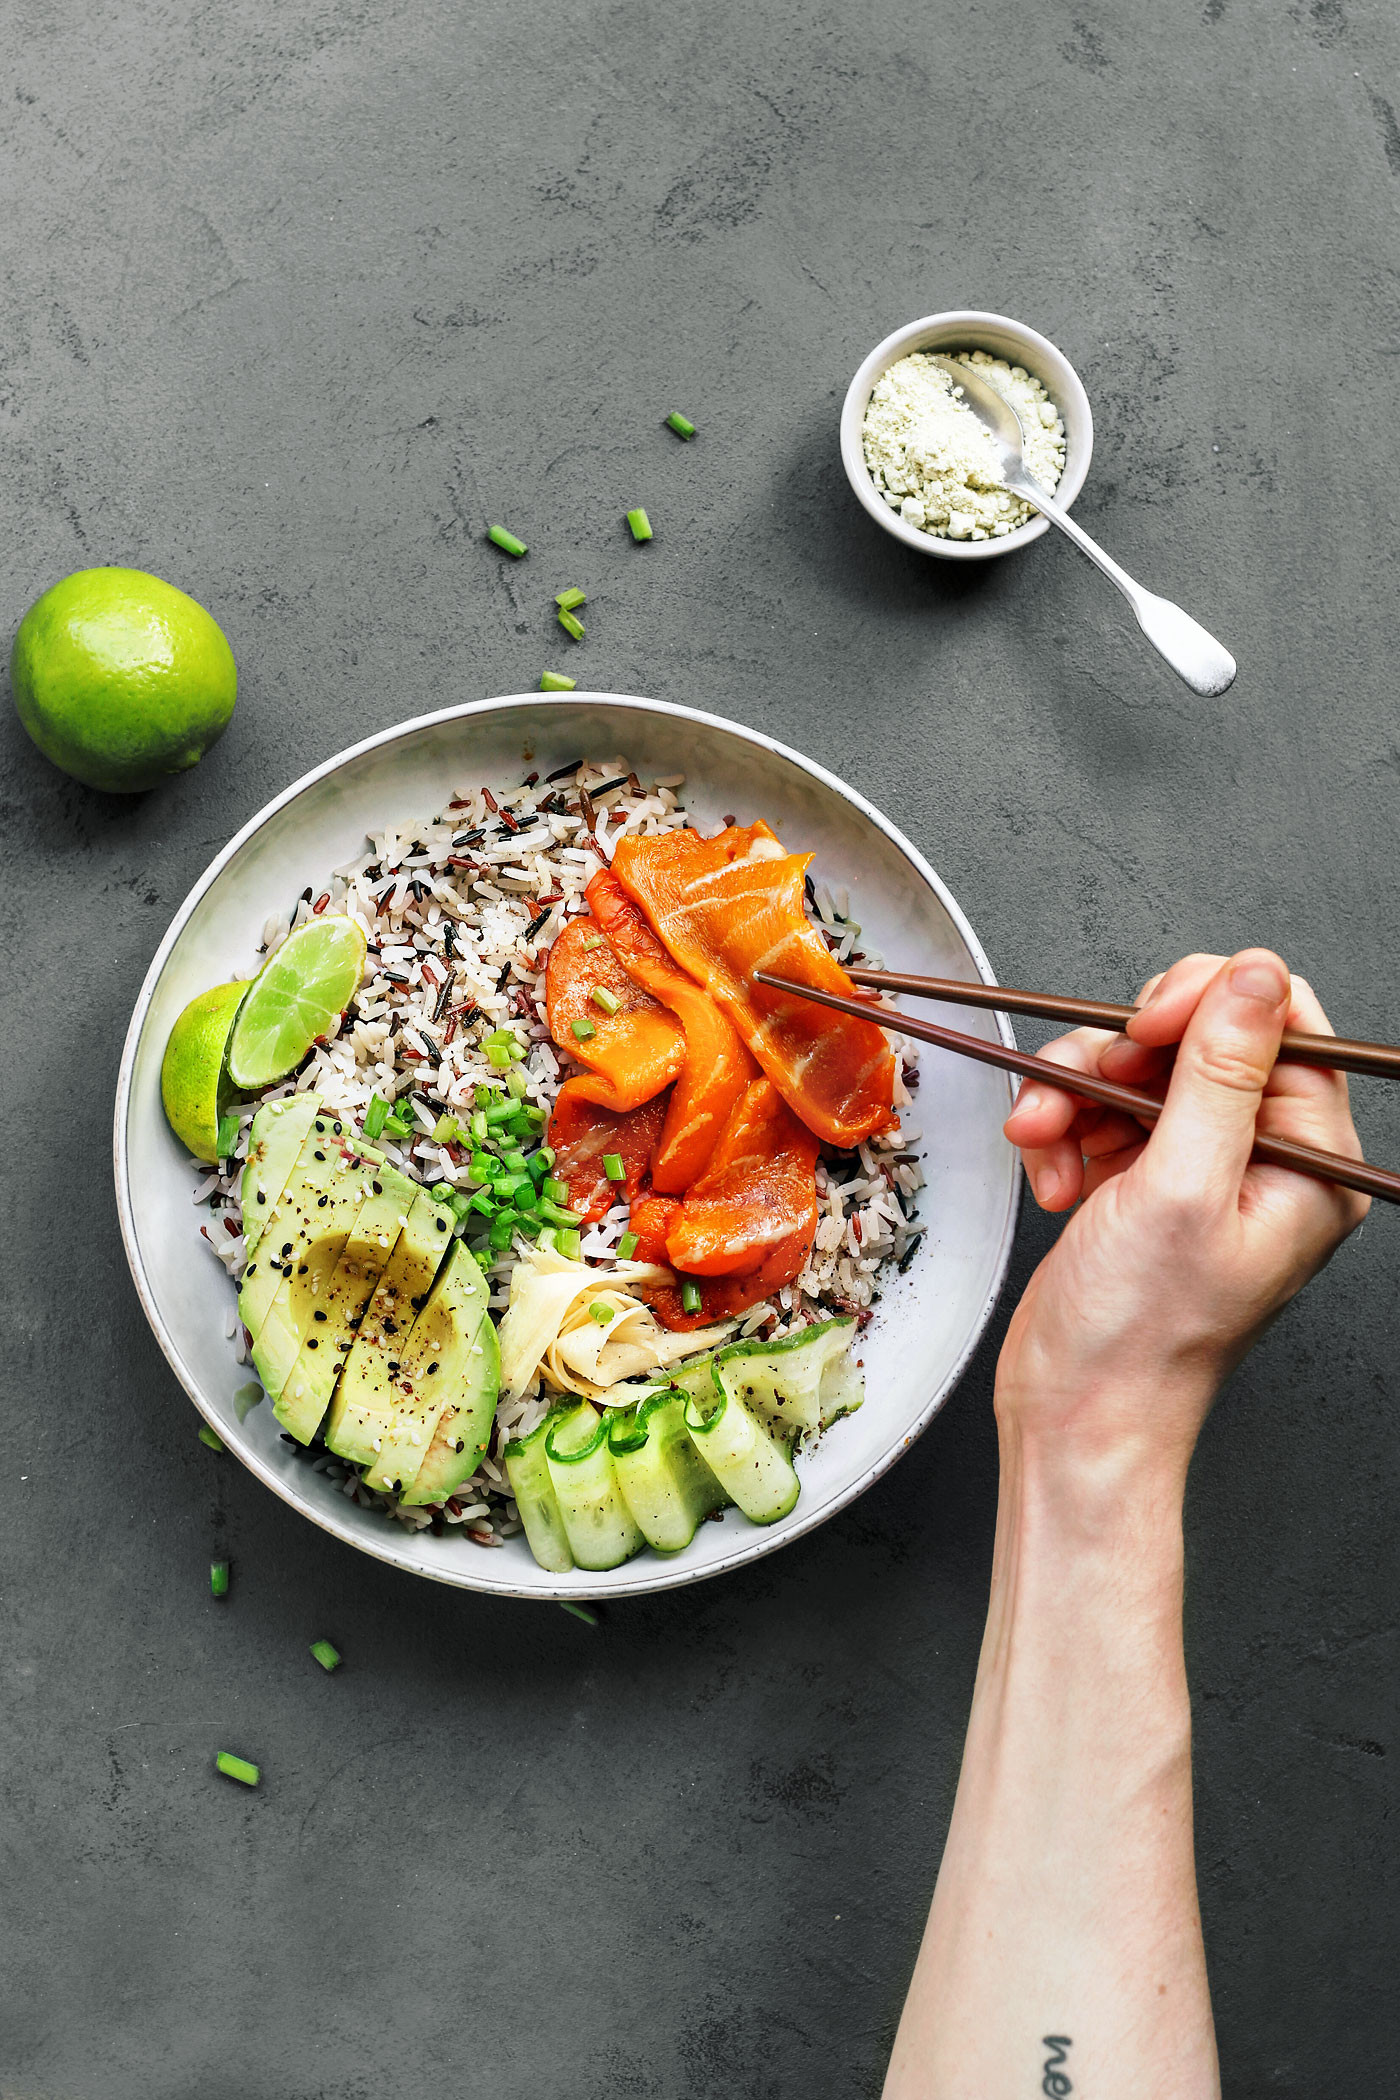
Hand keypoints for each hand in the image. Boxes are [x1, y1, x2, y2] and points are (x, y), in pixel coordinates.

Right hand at [996, 950, 1367, 1476]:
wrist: (1078, 1415)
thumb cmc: (1140, 1336)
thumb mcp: (1181, 1187)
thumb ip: (1220, 1071)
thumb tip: (1253, 974)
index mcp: (1312, 1161)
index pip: (1281, 1021)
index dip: (1204, 1004)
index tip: (1142, 1027)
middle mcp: (1268, 1159)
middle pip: (1199, 1034)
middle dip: (1120, 1053)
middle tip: (1088, 1086)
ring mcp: (1204, 1169)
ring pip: (1137, 1066)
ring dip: (1075, 1091)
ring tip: (1044, 1137)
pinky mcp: (1147, 1181)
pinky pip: (1101, 1109)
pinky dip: (1063, 1130)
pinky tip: (1050, 1177)